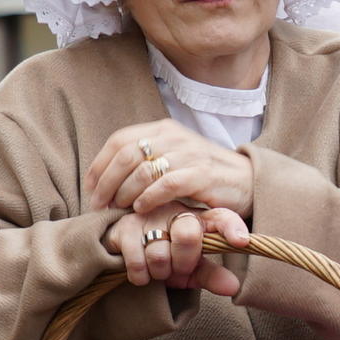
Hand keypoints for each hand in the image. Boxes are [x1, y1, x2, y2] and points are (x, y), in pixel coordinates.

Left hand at [85, 121, 255, 221]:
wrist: (249, 181)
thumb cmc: (205, 176)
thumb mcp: (173, 159)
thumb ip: (145, 160)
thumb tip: (105, 177)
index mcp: (163, 129)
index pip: (118, 140)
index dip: (99, 166)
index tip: (90, 190)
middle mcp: (174, 137)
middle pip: (126, 155)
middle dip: (106, 183)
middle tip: (100, 205)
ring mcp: (189, 154)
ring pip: (142, 171)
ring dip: (125, 193)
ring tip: (120, 209)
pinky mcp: (202, 174)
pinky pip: (166, 185)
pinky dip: (148, 199)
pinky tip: (141, 210)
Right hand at [105, 208, 250, 296]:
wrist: (126, 249)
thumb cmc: (167, 257)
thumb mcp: (192, 268)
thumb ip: (212, 276)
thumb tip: (234, 288)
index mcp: (199, 219)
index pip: (222, 218)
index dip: (232, 228)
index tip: (241, 241)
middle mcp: (176, 211)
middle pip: (188, 236)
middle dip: (183, 264)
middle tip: (178, 270)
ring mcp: (150, 216)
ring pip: (159, 254)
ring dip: (160, 273)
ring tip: (159, 270)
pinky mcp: (125, 226)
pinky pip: (136, 261)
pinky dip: (141, 276)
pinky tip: (142, 274)